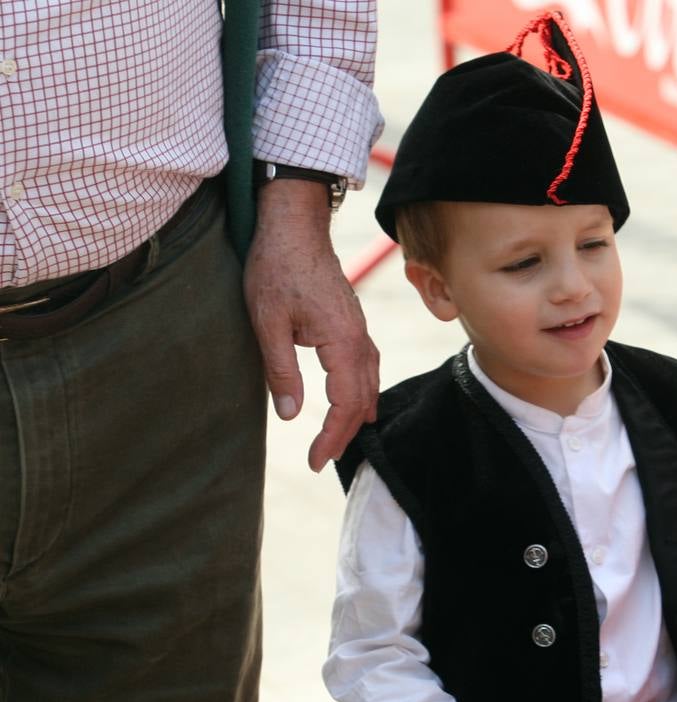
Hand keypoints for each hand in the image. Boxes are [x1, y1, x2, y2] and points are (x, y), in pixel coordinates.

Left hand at [244, 179, 379, 471]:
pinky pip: (367, 367)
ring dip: (356, 415)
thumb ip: (280, 369)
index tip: (316, 461)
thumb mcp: (267, 321)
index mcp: (341, 342)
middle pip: (363, 399)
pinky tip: (356, 400)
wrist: (294, 225)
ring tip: (339, 439)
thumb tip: (290, 414)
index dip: (332, 436)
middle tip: (322, 459)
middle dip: (345, 433)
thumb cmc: (276, 267)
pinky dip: (362, 392)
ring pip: (369, 383)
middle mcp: (358, 339)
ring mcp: (359, 330)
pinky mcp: (353, 323)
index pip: (345, 403)